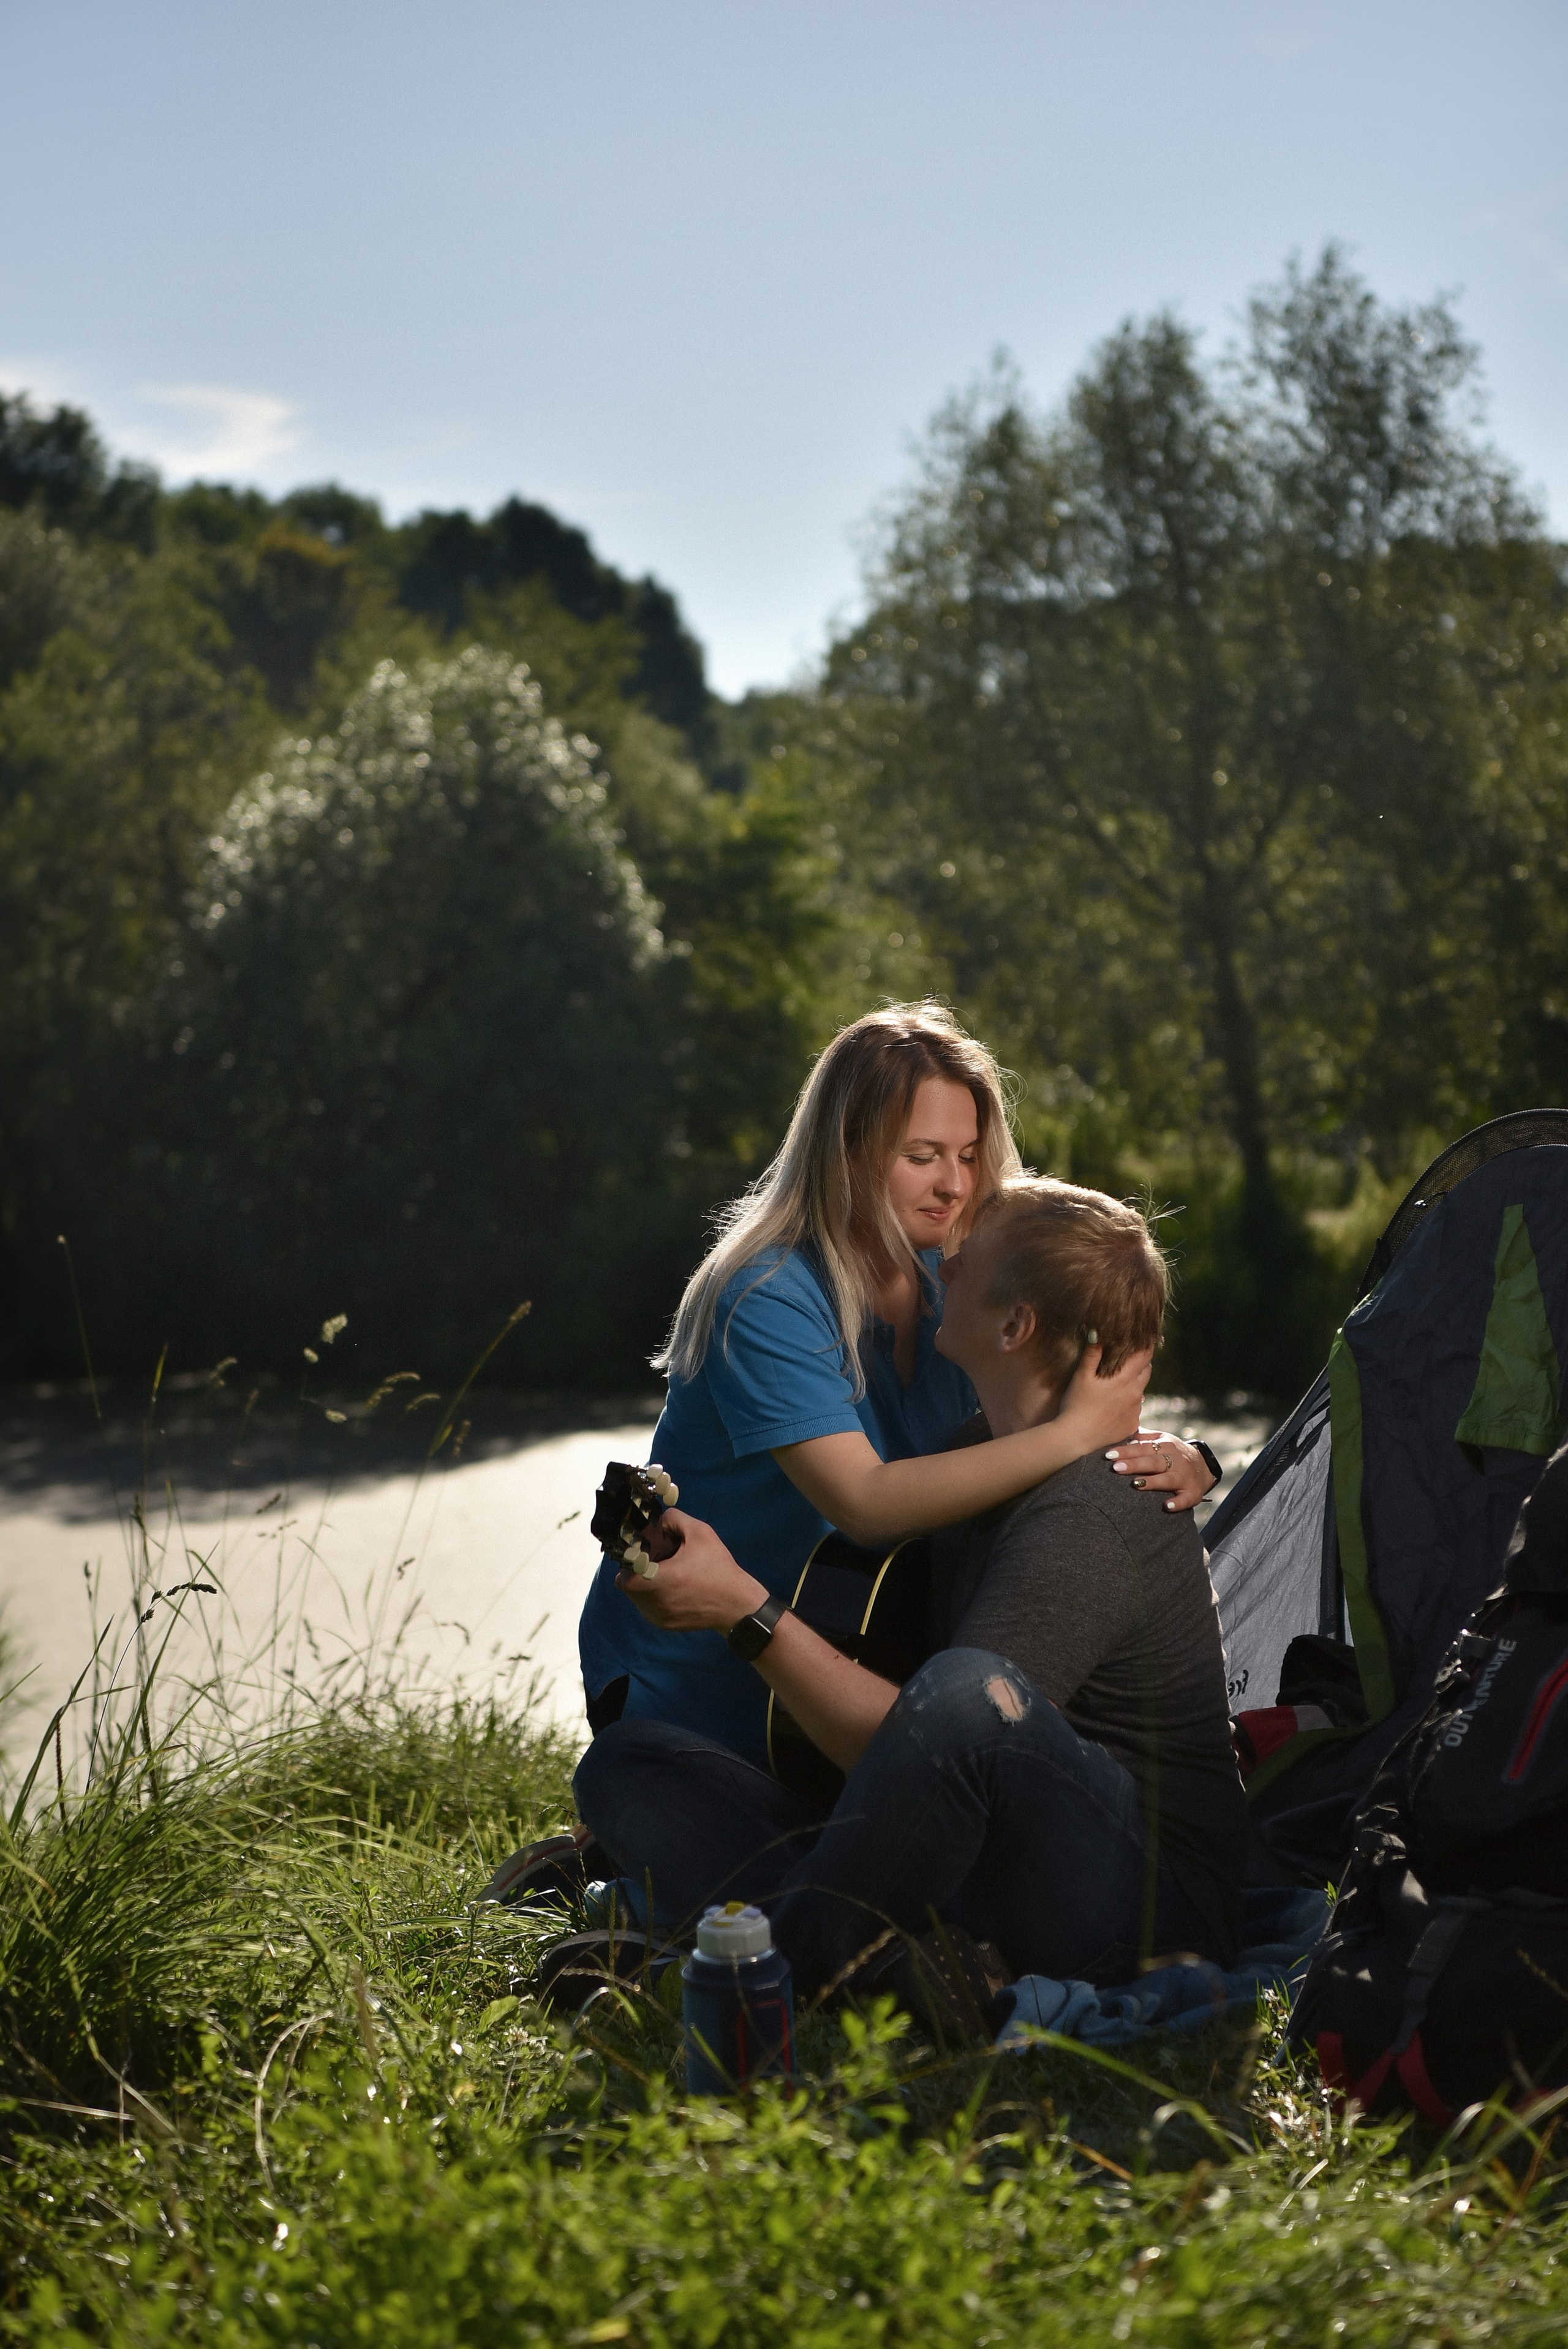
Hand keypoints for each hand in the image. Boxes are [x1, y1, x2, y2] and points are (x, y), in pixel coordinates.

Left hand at [616, 1507, 767, 1631]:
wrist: (737, 1605)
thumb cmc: (719, 1568)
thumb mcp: (701, 1534)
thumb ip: (675, 1520)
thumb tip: (658, 1522)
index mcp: (662, 1580)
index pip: (625, 1576)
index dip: (629, 1563)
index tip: (642, 1553)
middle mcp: (656, 1603)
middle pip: (627, 1586)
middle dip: (635, 1571)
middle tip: (653, 1561)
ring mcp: (659, 1617)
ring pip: (636, 1598)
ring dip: (643, 1585)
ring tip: (664, 1575)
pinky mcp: (665, 1625)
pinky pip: (647, 1608)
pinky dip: (653, 1598)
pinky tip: (672, 1589)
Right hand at [1055, 1343, 1152, 1450]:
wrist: (1075, 1438)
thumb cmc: (1076, 1404)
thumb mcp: (1081, 1376)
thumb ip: (1092, 1354)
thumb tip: (1097, 1332)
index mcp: (1125, 1379)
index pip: (1145, 1355)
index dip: (1146, 1346)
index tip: (1143, 1340)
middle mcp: (1136, 1394)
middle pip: (1147, 1371)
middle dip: (1140, 1364)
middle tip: (1126, 1362)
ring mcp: (1136, 1411)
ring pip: (1140, 1391)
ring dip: (1133, 1386)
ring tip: (1114, 1388)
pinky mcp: (1132, 1425)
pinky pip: (1135, 1410)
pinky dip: (1127, 1405)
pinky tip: (1111, 1408)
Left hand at [1104, 1431, 1218, 1512]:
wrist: (1204, 1465)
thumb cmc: (1172, 1453)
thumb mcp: (1161, 1440)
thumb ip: (1142, 1438)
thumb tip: (1120, 1432)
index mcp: (1165, 1446)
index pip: (1143, 1448)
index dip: (1126, 1451)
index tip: (1109, 1455)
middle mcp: (1175, 1460)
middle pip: (1153, 1462)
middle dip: (1135, 1464)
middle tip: (1116, 1468)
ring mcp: (1184, 1477)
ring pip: (1167, 1479)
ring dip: (1152, 1482)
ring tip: (1135, 1484)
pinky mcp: (1193, 1492)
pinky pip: (1186, 1499)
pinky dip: (1178, 1502)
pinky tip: (1167, 1506)